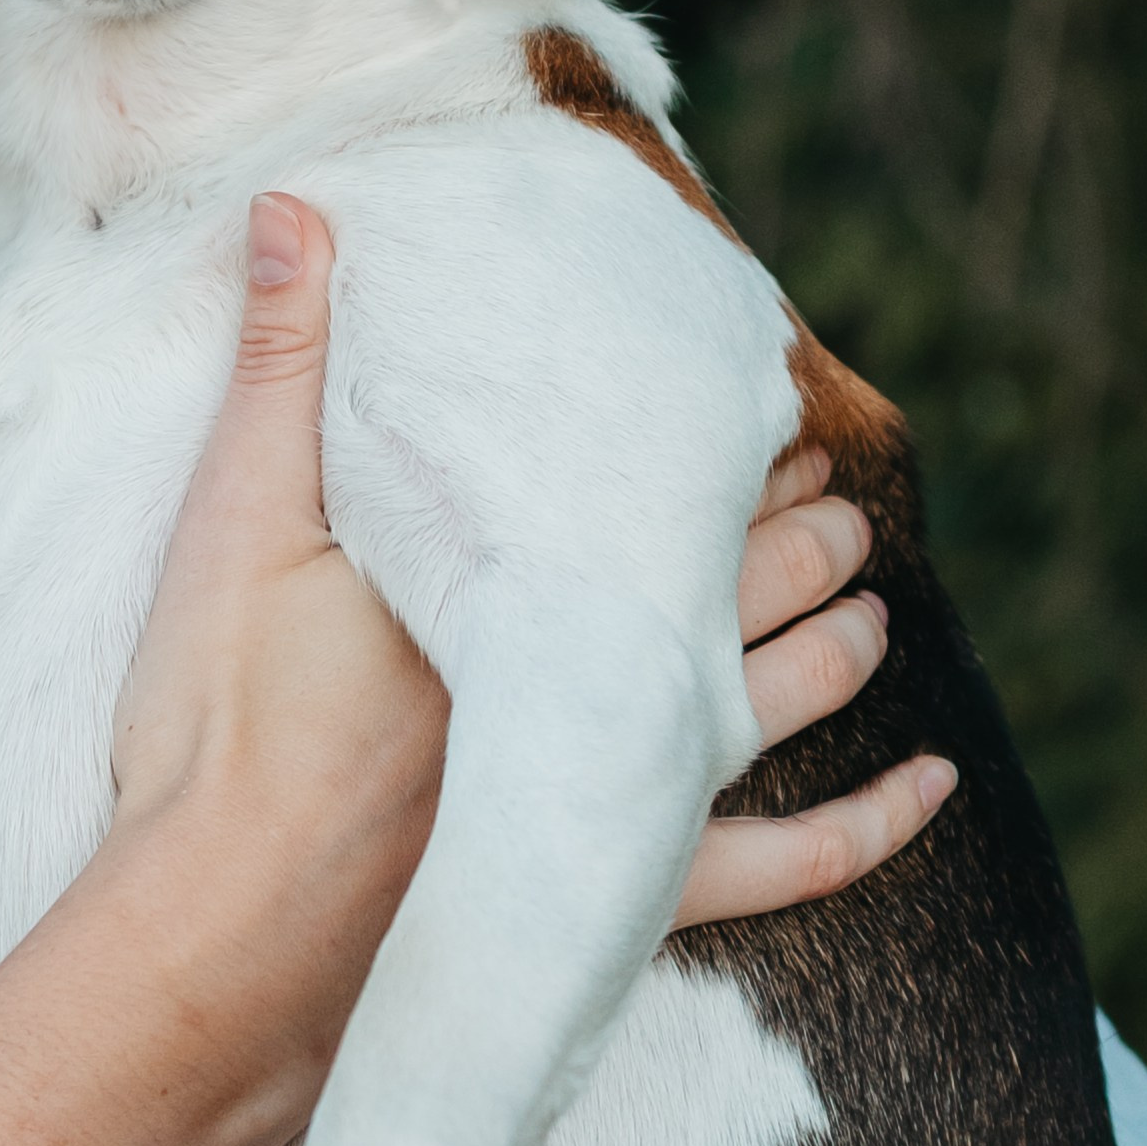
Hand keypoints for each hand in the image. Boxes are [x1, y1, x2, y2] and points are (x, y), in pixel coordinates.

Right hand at [117, 193, 948, 949]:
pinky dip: (869, 829)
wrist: (214, 940)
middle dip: (795, 525)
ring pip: (781, 694)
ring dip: (838, 638)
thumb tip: (295, 206)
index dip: (717, 444)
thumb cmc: (214, 733)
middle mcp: (598, 672)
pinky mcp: (615, 895)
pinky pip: (786, 866)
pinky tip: (932, 795)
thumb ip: (279, 368)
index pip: (658, 485)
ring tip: (868, 601)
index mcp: (523, 576)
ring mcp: (618, 788)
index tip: (755, 400)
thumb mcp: (229, 527)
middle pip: (739, 577)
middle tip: (823, 489)